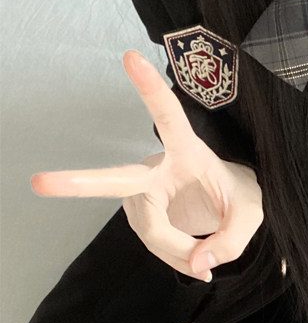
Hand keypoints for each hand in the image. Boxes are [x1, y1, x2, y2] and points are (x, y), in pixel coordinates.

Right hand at [30, 50, 263, 281]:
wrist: (230, 205)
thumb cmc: (241, 197)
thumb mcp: (252, 215)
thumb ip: (231, 240)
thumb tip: (197, 266)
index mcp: (188, 151)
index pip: (169, 117)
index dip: (150, 89)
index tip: (131, 56)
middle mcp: (156, 169)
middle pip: (119, 181)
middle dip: (80, 183)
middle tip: (40, 183)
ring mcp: (143, 194)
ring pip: (153, 234)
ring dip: (182, 252)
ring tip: (206, 256)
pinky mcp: (139, 214)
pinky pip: (155, 245)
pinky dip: (177, 258)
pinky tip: (193, 258)